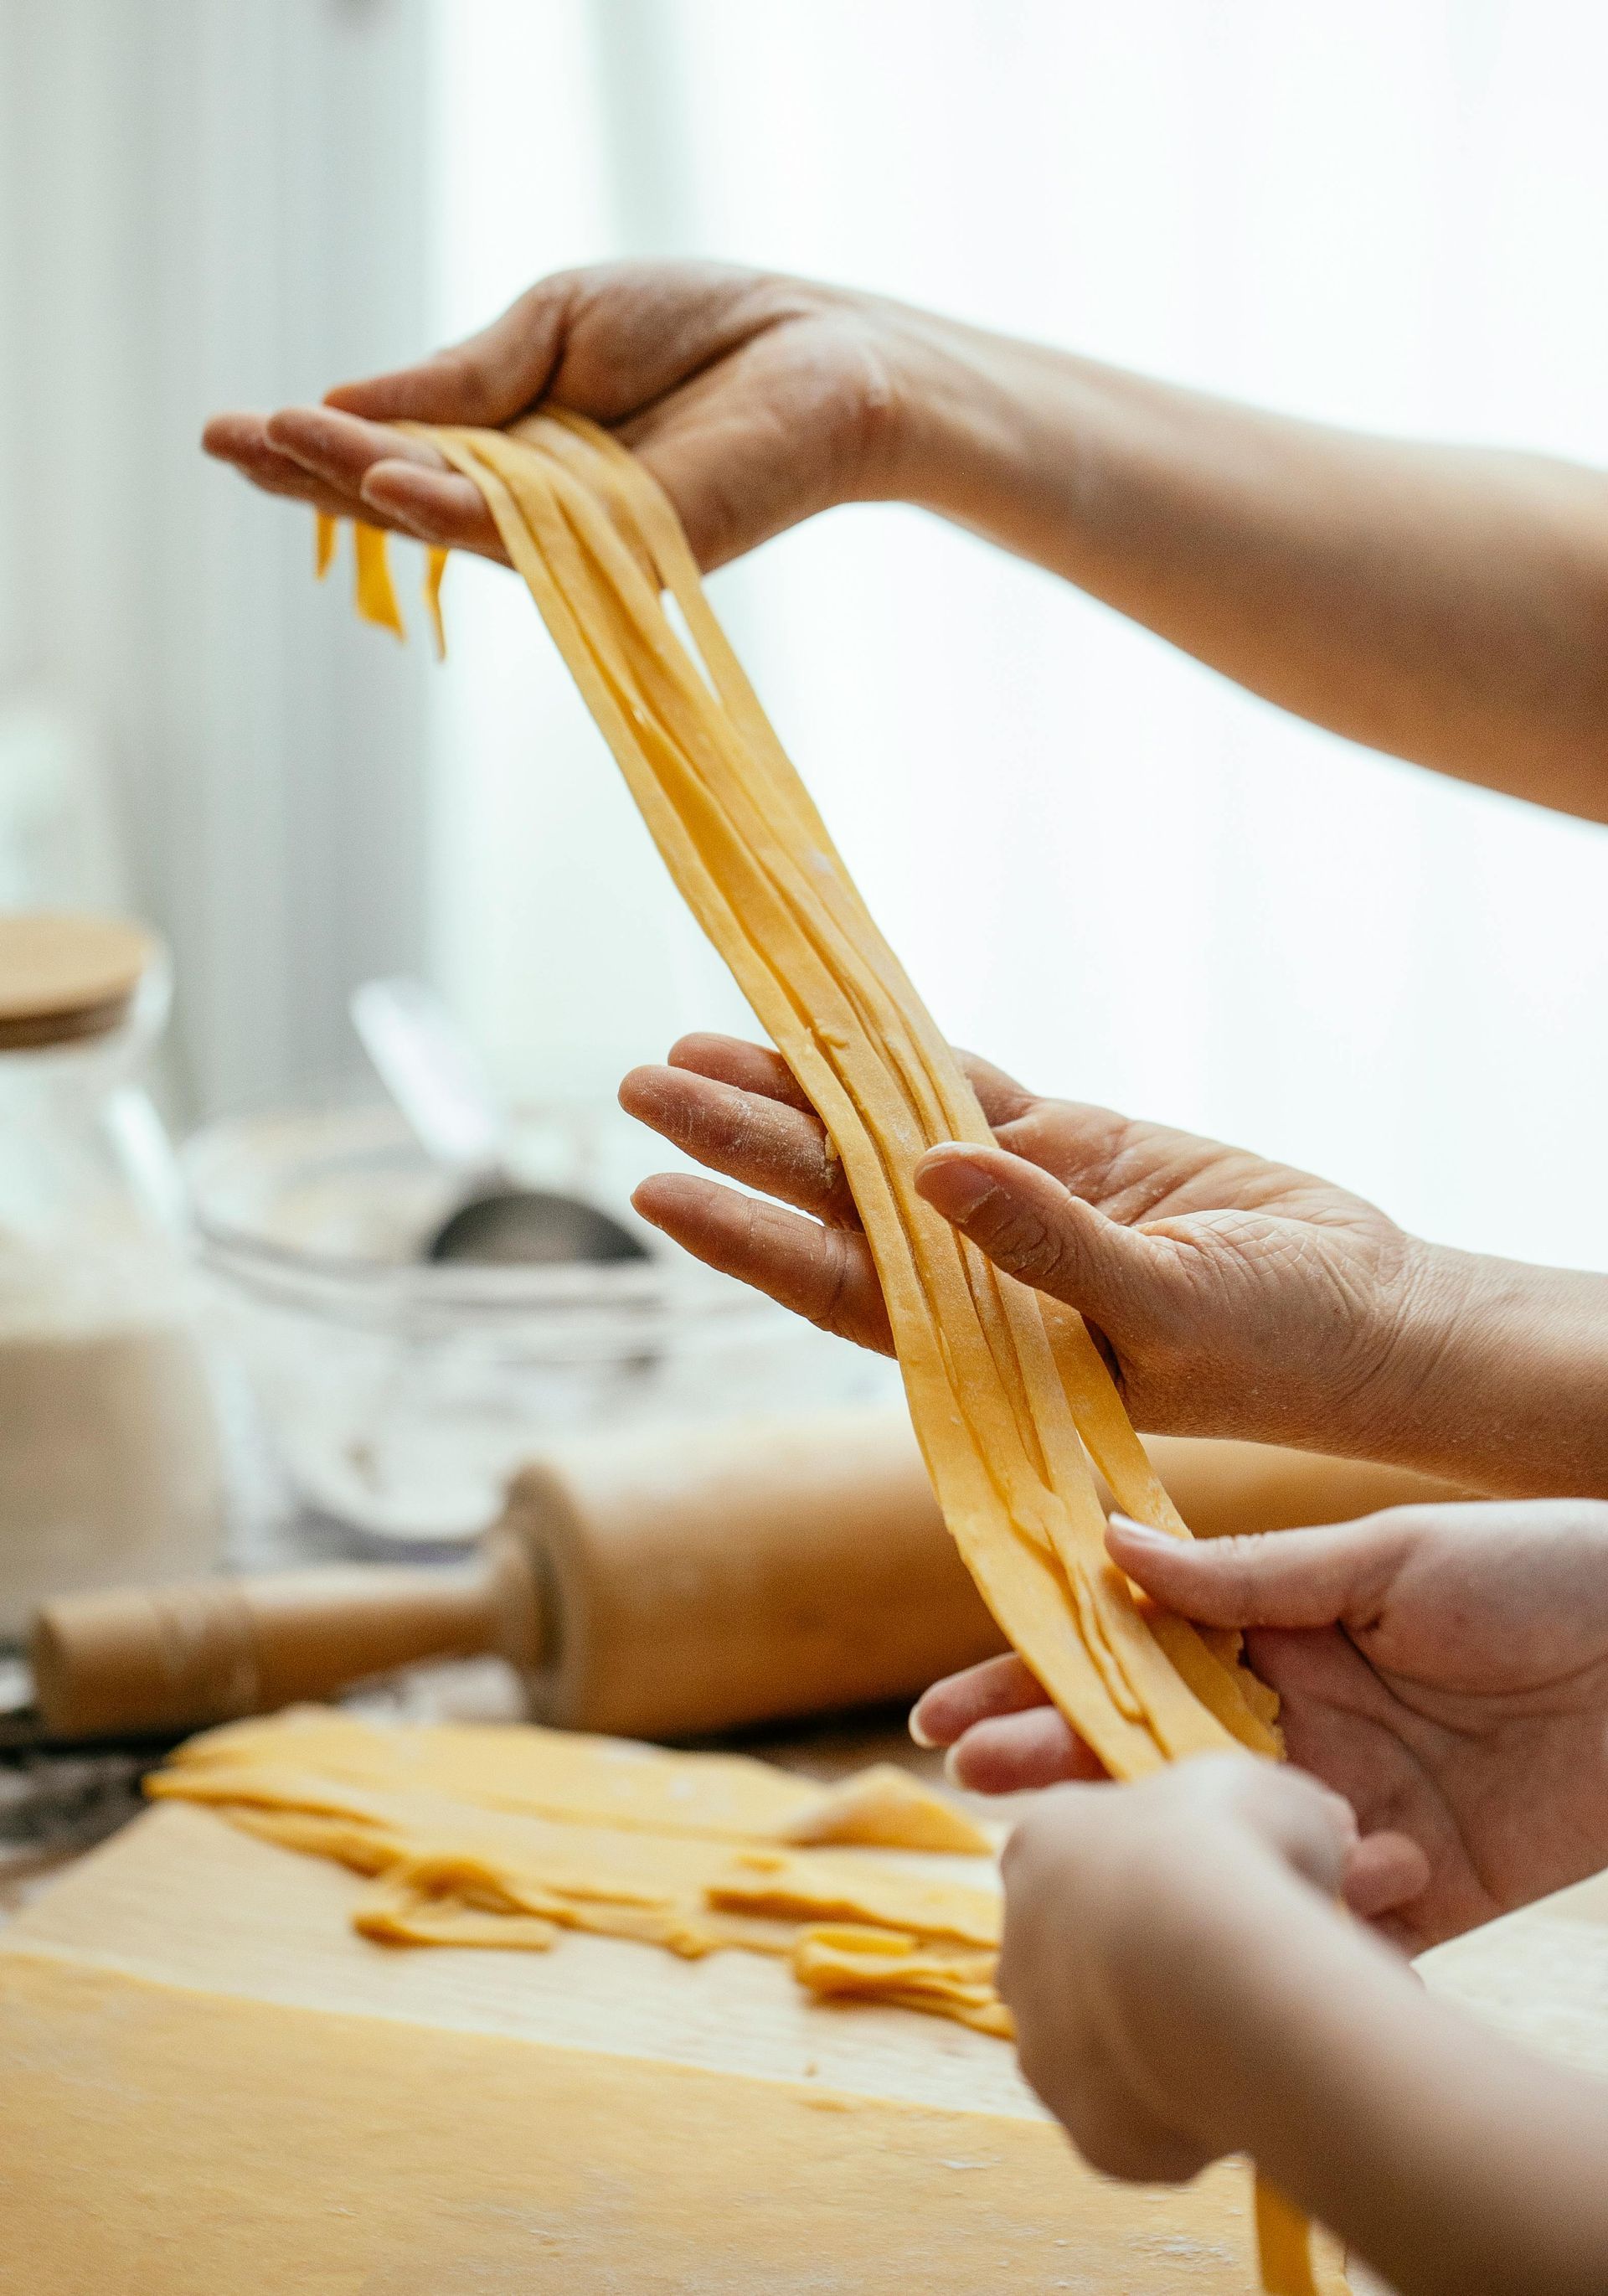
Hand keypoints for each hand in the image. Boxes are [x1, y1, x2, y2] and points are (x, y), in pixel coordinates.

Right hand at [202, 261, 939, 571]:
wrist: (820, 349)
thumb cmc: (702, 330)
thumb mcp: (555, 327)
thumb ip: (465, 379)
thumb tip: (348, 408)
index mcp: (513, 452)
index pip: (399, 454)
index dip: (318, 448)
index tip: (232, 431)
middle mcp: (535, 511)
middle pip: (408, 500)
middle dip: (316, 473)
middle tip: (225, 444)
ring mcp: (578, 543)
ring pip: (454, 523)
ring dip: (363, 485)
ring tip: (283, 446)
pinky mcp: (628, 556)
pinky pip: (529, 538)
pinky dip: (457, 511)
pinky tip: (393, 484)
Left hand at [619, 1031, 1456, 1461]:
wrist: (1368, 1313)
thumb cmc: (1279, 1344)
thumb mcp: (1166, 1304)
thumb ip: (1045, 1246)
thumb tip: (927, 1173)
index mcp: (983, 1339)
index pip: (836, 1282)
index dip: (743, 1236)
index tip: (656, 1191)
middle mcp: (978, 1275)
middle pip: (836, 1197)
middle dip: (741, 1141)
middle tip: (642, 1085)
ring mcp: (1018, 1206)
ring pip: (884, 1135)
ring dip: (802, 1091)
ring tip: (699, 1046)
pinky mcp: (1072, 1150)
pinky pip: (969, 1093)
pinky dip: (905, 1059)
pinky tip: (833, 1027)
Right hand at [919, 1497, 1607, 1951]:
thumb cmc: (1542, 1569)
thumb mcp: (1388, 1555)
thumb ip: (1252, 1576)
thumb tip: (1106, 1551)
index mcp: (1279, 1629)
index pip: (1133, 1653)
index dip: (1038, 1675)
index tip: (949, 1704)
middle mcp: (1295, 1721)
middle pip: (1149, 1752)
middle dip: (1054, 1761)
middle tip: (971, 1775)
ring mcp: (1349, 1805)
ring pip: (1217, 1840)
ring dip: (1144, 1845)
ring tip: (1066, 1841)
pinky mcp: (1419, 1883)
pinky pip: (1329, 1913)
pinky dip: (1295, 1909)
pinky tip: (1264, 1892)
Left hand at [998, 1755, 1355, 2179]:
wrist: (1213, 1962)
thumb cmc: (1231, 1850)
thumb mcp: (1271, 1798)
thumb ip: (1279, 1820)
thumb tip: (1323, 1833)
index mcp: (1045, 1844)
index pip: (1074, 1860)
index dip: (1148, 1878)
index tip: (1208, 1890)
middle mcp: (1020, 1944)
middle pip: (1078, 1960)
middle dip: (1141, 1968)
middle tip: (1223, 1971)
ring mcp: (1045, 2042)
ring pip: (1103, 2051)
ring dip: (1158, 2045)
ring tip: (1239, 2037)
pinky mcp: (1089, 2127)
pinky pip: (1142, 2128)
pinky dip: (1187, 2118)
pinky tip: (1237, 2091)